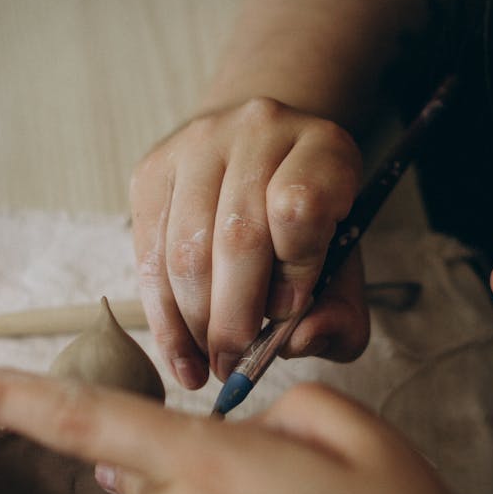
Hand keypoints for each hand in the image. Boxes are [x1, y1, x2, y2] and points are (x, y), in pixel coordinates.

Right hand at [130, 98, 368, 387]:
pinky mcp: (151, 169)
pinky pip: (148, 254)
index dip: (294, 272)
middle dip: (233, 319)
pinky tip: (180, 353)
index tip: (288, 314)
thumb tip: (297, 342)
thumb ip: (340, 317)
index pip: (301, 208)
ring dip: (195, 323)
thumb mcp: (344, 271)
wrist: (260, 162)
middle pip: (237, 236)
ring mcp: (198, 143)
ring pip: (186, 250)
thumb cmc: (307, 229)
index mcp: (324, 147)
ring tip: (209, 362)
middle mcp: (259, 128)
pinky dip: (163, 316)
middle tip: (234, 364)